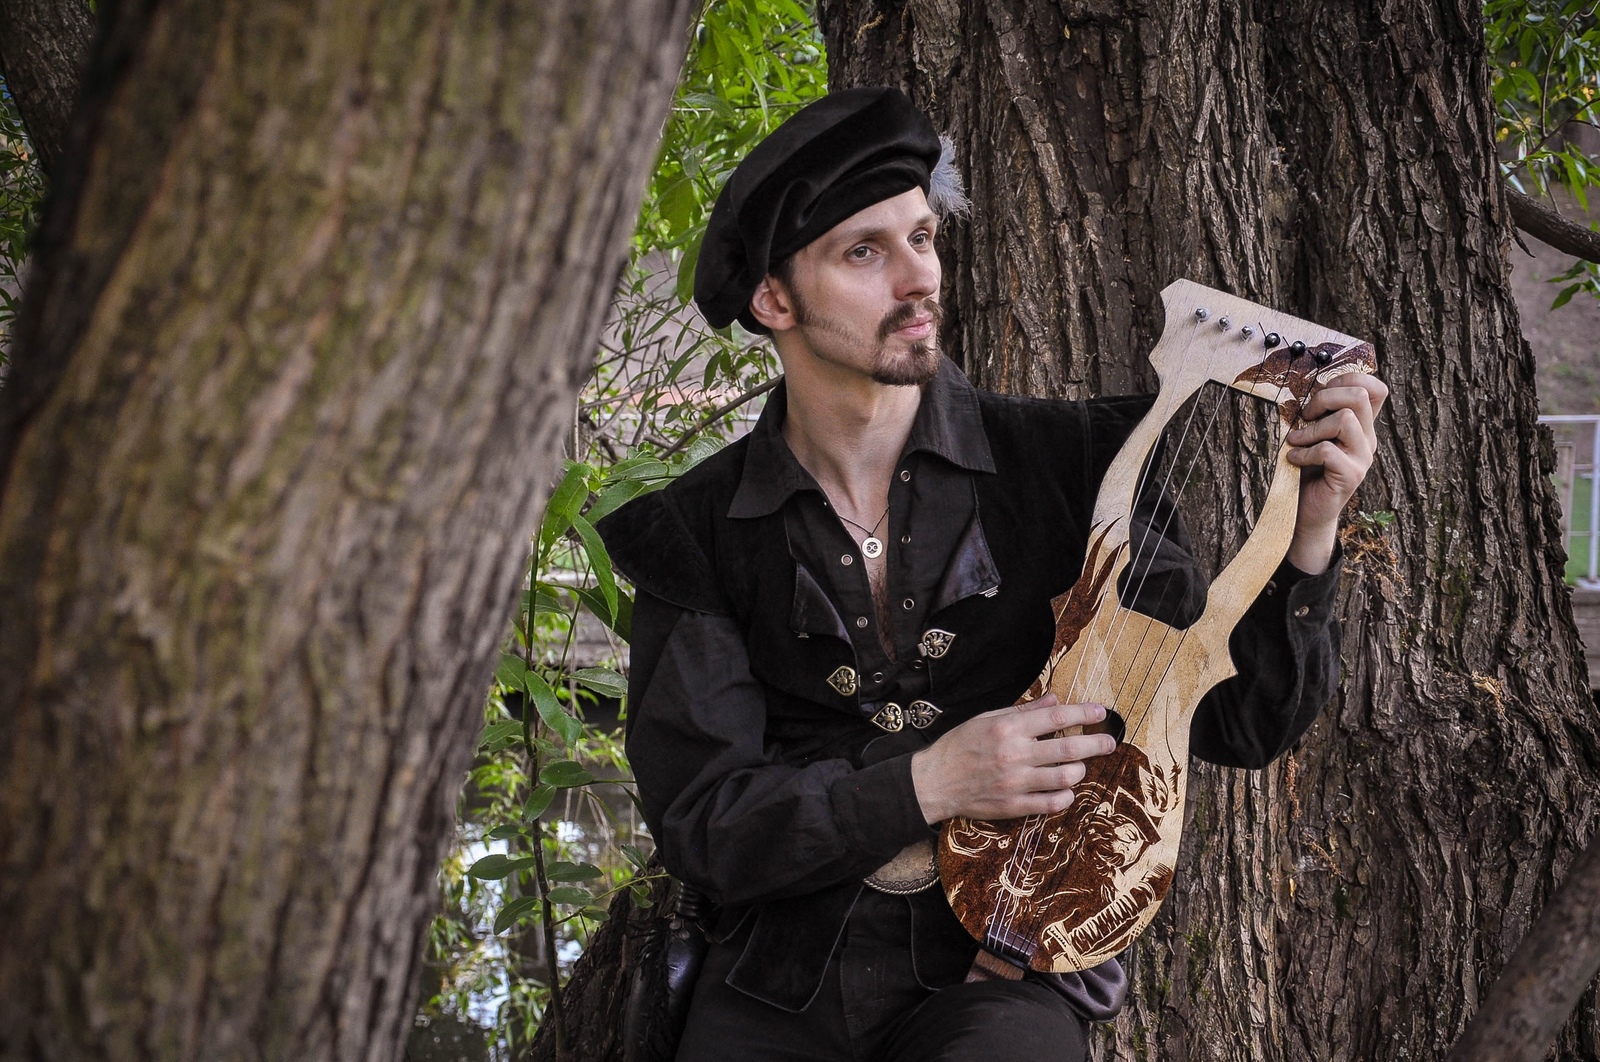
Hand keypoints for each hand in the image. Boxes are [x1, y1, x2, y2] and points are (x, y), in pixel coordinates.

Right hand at [910, 693, 1117, 824]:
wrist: (934, 782)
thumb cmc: (959, 746)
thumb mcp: (987, 719)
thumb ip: (1023, 711)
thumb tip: (1055, 700)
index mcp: (1007, 728)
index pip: (1055, 717)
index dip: (1083, 713)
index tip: (1100, 712)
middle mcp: (1014, 753)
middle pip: (1067, 747)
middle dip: (1095, 743)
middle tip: (1109, 742)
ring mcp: (1015, 782)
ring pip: (1064, 776)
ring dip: (1079, 770)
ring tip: (1080, 766)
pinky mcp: (1013, 805)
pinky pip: (1050, 803)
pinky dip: (1065, 797)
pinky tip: (1066, 791)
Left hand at [1284, 372, 1388, 572]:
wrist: (1307, 511)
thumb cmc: (1306, 469)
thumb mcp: (1312, 434)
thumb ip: (1317, 414)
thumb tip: (1305, 387)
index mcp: (1361, 424)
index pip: (1375, 388)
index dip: (1349, 379)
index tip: (1321, 392)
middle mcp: (1367, 438)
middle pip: (1359, 396)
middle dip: (1324, 398)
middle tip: (1305, 417)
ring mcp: (1362, 457)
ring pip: (1345, 419)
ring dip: (1312, 428)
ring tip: (1296, 441)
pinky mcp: (1350, 475)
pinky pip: (1328, 450)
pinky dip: (1304, 452)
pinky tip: (1293, 459)